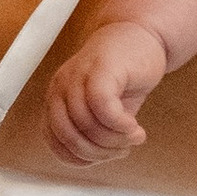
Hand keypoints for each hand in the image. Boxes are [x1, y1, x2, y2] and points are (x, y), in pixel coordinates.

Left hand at [45, 15, 170, 166]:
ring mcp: (79, 75)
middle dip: (98, 153)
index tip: (104, 158)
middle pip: (69, 136)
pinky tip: (135, 128)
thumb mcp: (103, 109)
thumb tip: (89, 159)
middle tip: (122, 150)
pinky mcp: (101, 69)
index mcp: (57, 99)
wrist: (142, 36)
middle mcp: (62, 86)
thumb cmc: (122, 75)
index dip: (80, 158)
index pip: (55, 142)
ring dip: (114, 141)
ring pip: (87, 125)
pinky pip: (103, 108)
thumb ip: (90, 132)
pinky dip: (120, 126)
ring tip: (133, 137)